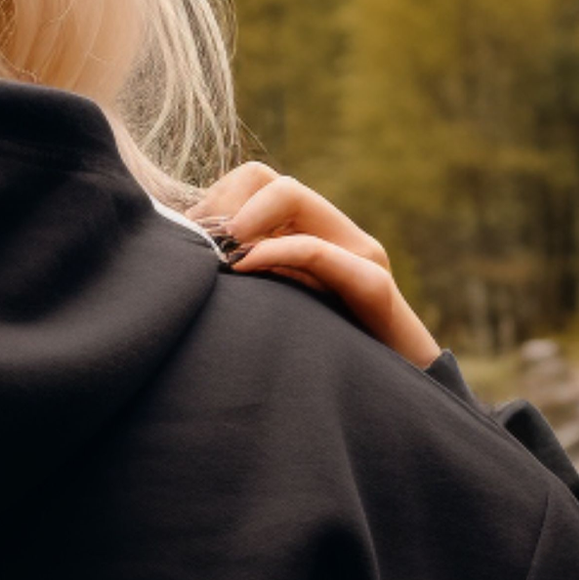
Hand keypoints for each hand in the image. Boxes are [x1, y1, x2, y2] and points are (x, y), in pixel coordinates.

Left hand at [187, 163, 440, 367]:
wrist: (393, 400)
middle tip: (196, 249)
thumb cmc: (329, 363)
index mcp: (312, 235)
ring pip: (291, 196)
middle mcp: (336, 233)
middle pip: (267, 178)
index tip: (185, 241)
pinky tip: (242, 269)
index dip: (214, 200)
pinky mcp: (372, 285)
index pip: (255, 180)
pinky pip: (315, 251)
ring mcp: (358, 254)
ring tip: (216, 258)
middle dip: (222, 205)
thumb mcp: (280, 315)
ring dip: (240, 221)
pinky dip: (272, 253)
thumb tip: (189, 267)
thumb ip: (250, 284)